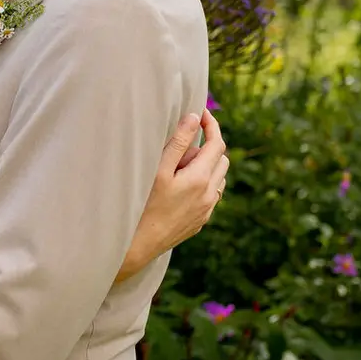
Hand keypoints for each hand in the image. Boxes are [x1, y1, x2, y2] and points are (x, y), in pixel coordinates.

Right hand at [120, 110, 229, 278]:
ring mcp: (206, 210)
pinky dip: (203, 182)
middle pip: (222, 159)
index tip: (202, 113)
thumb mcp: (158, 170)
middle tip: (182, 145)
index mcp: (200, 179)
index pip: (217, 143)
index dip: (212, 125)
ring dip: (207, 165)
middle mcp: (209, 195)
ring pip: (218, 178)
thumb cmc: (142, 205)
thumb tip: (194, 118)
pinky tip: (180, 186)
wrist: (138, 246)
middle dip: (208, 145)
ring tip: (179, 166)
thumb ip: (178, 142)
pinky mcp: (200, 221)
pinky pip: (211, 195)